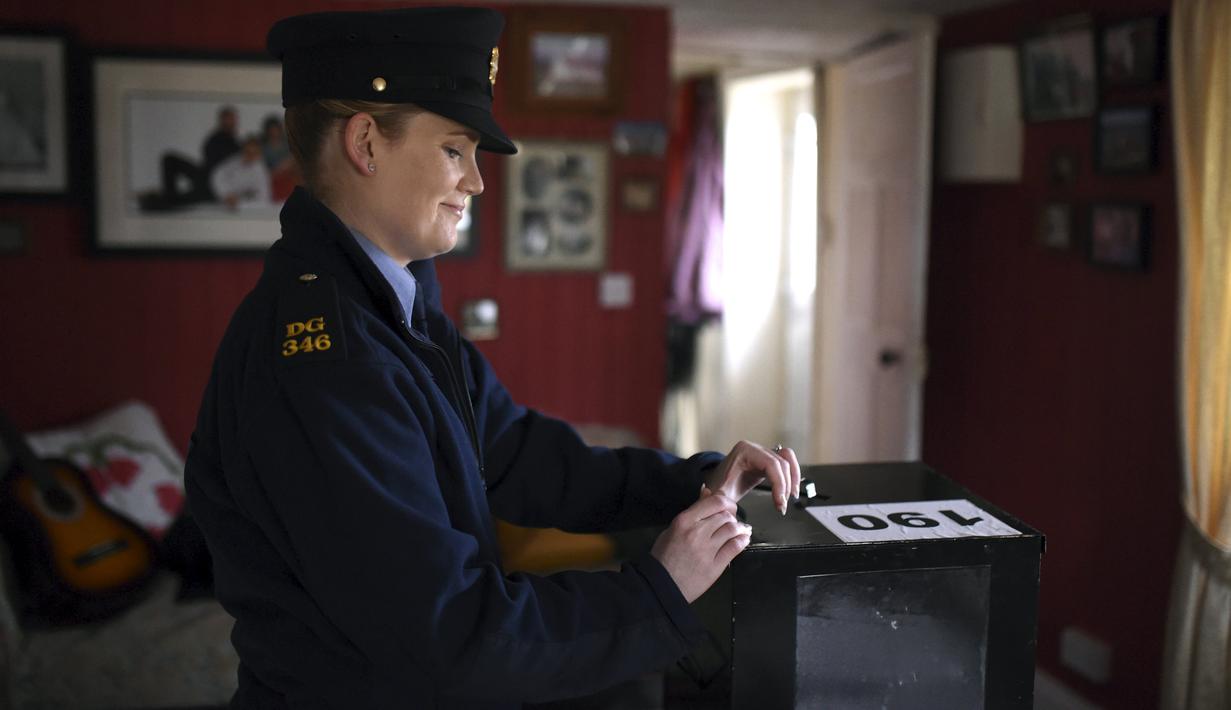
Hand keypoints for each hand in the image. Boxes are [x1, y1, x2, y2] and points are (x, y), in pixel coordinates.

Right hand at [651, 488, 750, 602]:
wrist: (662, 584)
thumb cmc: (664, 555)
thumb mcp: (673, 528)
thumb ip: (693, 512)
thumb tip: (707, 492)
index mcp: (685, 521)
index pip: (715, 502)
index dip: (727, 503)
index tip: (728, 507)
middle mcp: (697, 532)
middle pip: (726, 516)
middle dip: (732, 517)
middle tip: (732, 522)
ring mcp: (707, 550)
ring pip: (732, 530)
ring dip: (739, 528)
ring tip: (739, 531)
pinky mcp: (716, 566)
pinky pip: (735, 547)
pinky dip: (742, 540)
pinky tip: (743, 539)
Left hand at [704, 440, 800, 514]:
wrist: (717, 480)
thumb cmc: (719, 485)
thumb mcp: (720, 494)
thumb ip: (724, 503)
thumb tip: (731, 514)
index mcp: (745, 451)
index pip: (771, 464)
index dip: (779, 484)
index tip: (780, 502)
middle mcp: (756, 448)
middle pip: (781, 463)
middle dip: (785, 486)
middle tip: (782, 506)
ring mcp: (763, 452)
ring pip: (787, 460)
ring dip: (793, 479)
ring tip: (791, 497)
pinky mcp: (768, 460)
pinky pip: (786, 462)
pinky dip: (792, 475)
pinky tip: (791, 490)